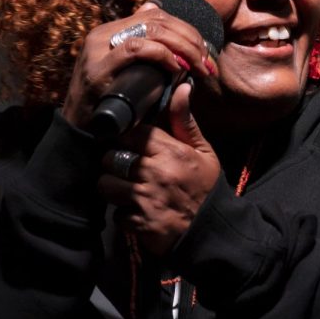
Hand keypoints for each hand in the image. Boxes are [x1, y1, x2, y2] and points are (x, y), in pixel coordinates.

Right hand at [62, 1, 215, 130]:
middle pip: (157, 20)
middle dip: (190, 39)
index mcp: (111, 31)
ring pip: (151, 30)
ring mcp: (98, 49)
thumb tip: (154, 9)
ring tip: (197, 67)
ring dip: (182, 47)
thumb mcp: (128, 69)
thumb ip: (142, 43)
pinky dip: (161, 56)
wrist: (80, 130)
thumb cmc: (110, 102)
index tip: (204, 51)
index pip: (155, 15)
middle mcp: (103, 33)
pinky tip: (176, 70)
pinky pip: (136, 49)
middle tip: (207, 62)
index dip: (185, 29)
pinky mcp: (98, 68)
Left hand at [98, 82, 220, 255]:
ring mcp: (144, 199)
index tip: (129, 143)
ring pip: (106, 184)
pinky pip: (115, 214)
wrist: (213, 231)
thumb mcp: (204, 152)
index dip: (126, 137)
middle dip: (115, 162)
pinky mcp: (138, 223)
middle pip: (111, 157)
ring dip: (113, 188)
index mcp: (170, 152)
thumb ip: (185, 122)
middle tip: (126, 167)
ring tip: (126, 189)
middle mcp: (154, 173)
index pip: (132, 133)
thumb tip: (181, 87)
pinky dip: (123, 215)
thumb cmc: (206, 187)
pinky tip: (136, 212)